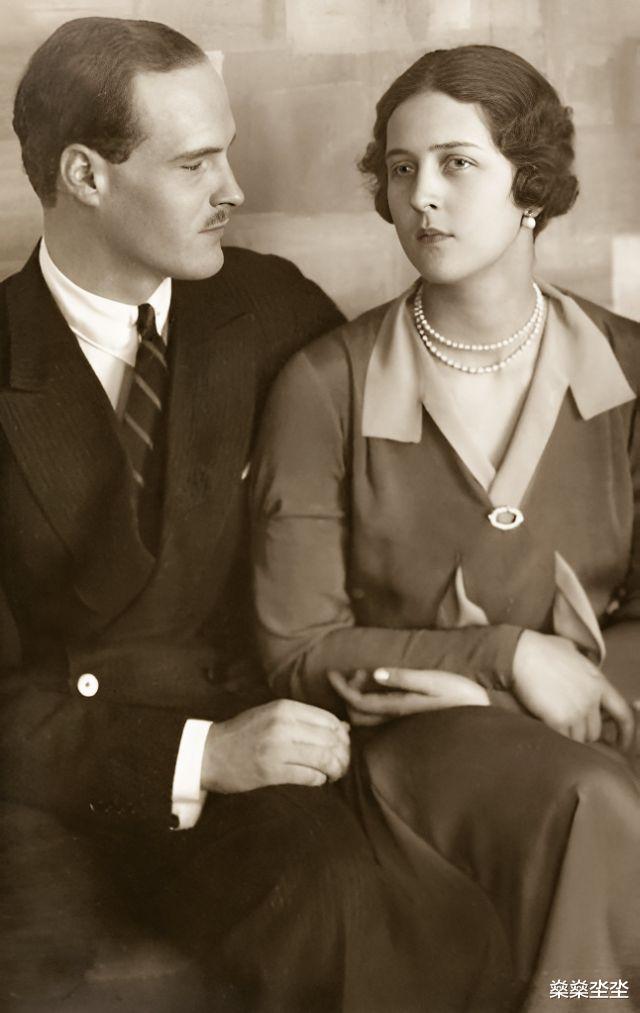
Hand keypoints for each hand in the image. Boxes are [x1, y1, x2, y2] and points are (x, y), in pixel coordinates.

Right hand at [201, 700, 349, 792]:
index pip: (329, 720)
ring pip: (323, 759)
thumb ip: (305, 719)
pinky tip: (317, 780)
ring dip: (334, 770)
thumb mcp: (273, 715)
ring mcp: (276, 748)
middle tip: (340, 765)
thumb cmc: (244, 734)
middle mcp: (282, 725)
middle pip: (330, 740)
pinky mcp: (270, 771)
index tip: (341, 747)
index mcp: (284, 708)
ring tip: (332, 774)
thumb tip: (343, 728)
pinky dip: (319, 780)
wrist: (209, 753)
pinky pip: (309, 776)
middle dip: (342, 755)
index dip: (341, 736)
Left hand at [328, 668, 489, 726]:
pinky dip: (372, 700)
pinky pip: (380, 715)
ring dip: (361, 695)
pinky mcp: (410, 723)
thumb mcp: (434, 682)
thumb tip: (375, 674)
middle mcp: (396, 720)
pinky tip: (382, 686)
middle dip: (349, 692)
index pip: (357, 703)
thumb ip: (404, 678)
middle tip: (356, 671)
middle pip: (357, 713)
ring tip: (368, 675)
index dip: (341, 688)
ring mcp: (402, 724)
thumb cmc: (461, 697)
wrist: (484, 721)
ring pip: (368, 716)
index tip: (330, 673)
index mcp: (398, 708)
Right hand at [512, 631, 633, 748]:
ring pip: (578, 738)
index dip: (625, 732)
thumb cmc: (541, 648)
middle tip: (566, 724)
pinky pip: (562, 738)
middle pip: (595, 730)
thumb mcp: (572, 651)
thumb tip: (582, 667)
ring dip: (567, 734)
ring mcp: (577, 710)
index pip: (623, 713)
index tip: (619, 743)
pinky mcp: (559, 719)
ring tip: (552, 722)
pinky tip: (545, 724)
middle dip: (582, 731)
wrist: (520, 653)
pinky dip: (554, 735)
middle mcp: (592, 698)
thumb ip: (583, 665)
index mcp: (599, 682)